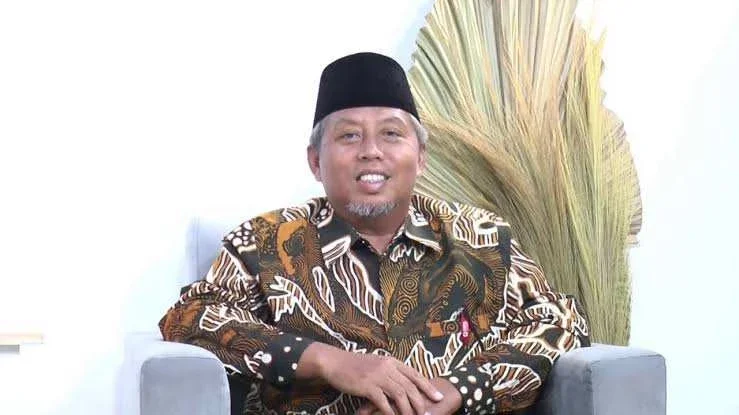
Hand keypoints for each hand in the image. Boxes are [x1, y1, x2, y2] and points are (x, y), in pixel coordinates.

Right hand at [298, 343, 442, 414]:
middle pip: (410, 386)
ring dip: (408, 409)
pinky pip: (383, 402)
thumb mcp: (377, 363)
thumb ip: (391, 371)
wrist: (335, 362)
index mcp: (392, 361)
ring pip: (400, 395)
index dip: (428, 387)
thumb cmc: (355, 365)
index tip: (438, 397)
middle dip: (420, 402)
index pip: (415, 375)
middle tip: (426, 413)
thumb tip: (405, 382)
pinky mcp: (367, 386)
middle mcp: (387, 367)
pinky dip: (390, 412)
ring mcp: (377, 376)